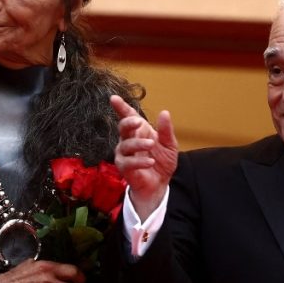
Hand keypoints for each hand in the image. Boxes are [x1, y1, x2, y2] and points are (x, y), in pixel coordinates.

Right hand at [110, 95, 177, 219]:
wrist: (160, 184)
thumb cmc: (162, 162)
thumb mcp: (169, 145)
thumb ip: (166, 130)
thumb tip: (164, 112)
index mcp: (139, 131)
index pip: (128, 116)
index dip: (121, 107)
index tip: (114, 98)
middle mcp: (128, 140)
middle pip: (122, 127)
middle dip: (128, 122)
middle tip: (139, 122)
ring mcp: (124, 154)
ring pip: (125, 145)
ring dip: (139, 144)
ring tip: (152, 144)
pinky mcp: (124, 167)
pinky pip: (128, 162)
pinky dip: (139, 161)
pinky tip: (150, 162)